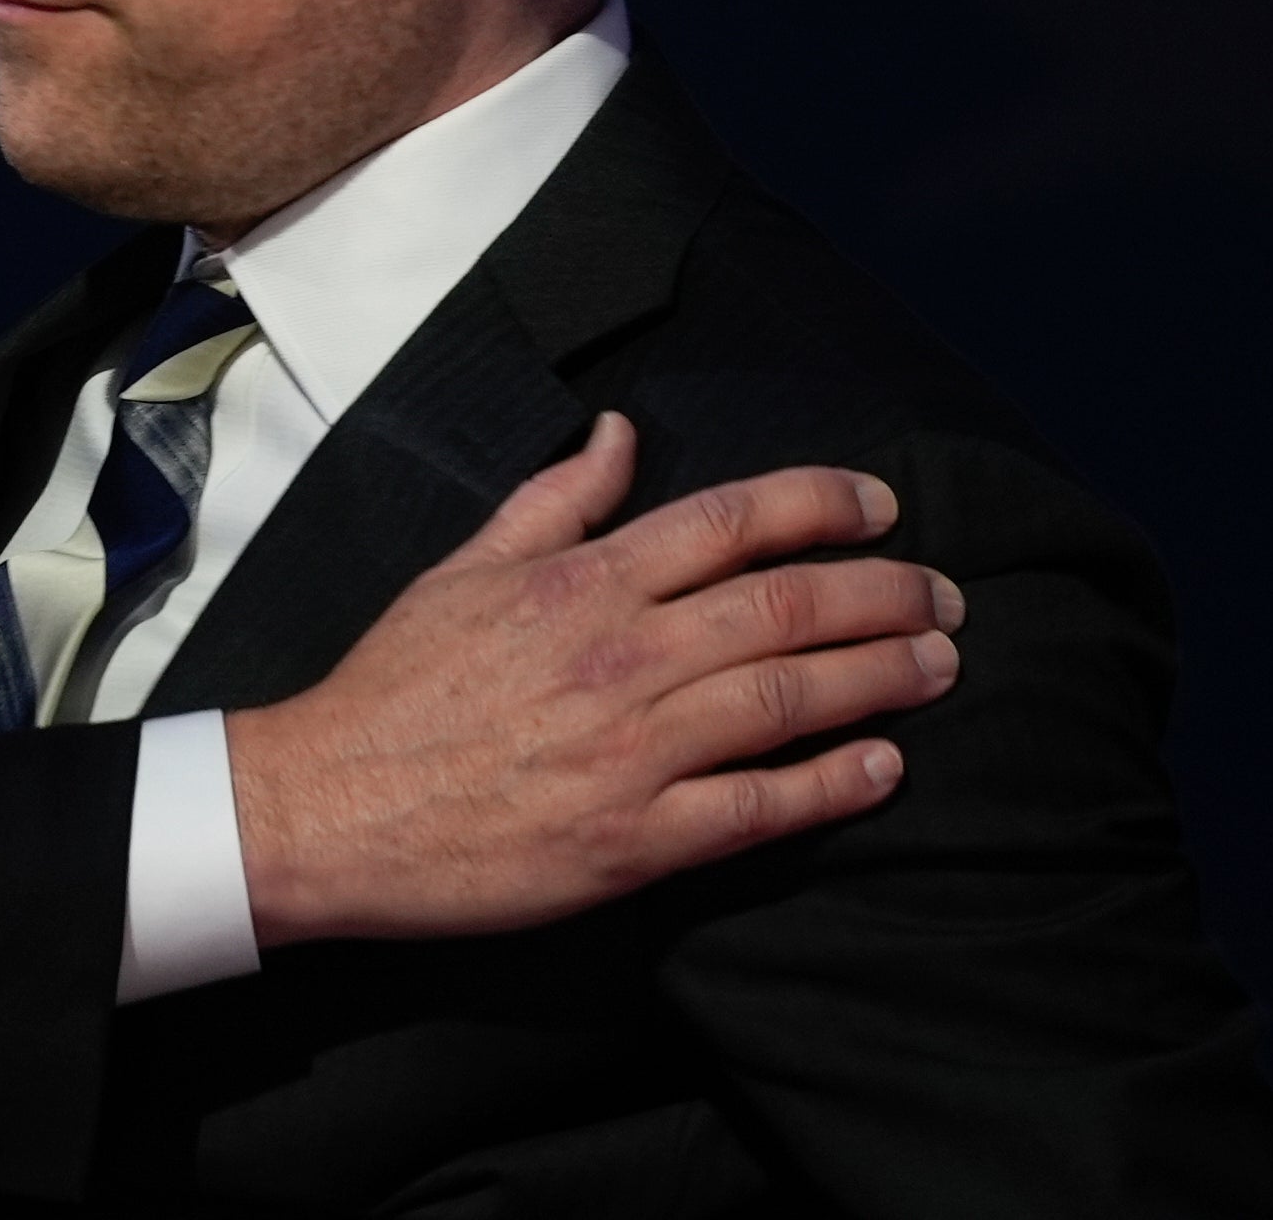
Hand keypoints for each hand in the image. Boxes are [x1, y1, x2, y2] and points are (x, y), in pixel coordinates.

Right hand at [227, 412, 959, 944]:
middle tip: (944, 595)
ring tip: (939, 665)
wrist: (328, 805)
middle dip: (883, 594)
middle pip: (785, 605)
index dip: (822, 504)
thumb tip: (619, 433)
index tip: (882, 507)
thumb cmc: (394, 687)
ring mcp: (630, 750)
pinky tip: (884, 766)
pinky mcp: (633, 839)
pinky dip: (832, 784)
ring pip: (789, 698)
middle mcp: (618, 655)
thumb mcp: (464, 569)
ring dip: (880, 678)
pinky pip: (758, 806)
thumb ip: (556, 501)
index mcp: (579, 581)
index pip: (730, 520)